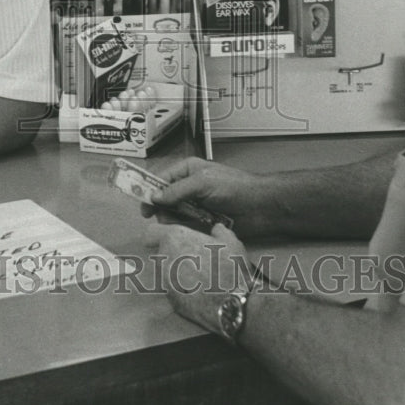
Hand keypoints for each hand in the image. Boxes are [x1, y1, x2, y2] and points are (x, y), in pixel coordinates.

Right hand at [144, 157, 271, 238]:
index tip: (143, 208)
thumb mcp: (203, 183)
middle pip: (164, 201)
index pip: (161, 180)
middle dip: (163, 211)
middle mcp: (188, 188)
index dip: (149, 192)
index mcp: (187, 171)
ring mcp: (195, 207)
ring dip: (176, 223)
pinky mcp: (203, 223)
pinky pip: (186, 229)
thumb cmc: (234, 187)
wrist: (261, 206)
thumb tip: (153, 197)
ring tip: (187, 224)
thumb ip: (177, 190)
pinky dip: (186, 232)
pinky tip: (192, 233)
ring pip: (173, 217)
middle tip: (164, 220)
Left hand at [144, 220, 253, 333]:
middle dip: (174, 254)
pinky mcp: (171, 301)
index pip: (150, 233)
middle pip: (161, 254)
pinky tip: (201, 291)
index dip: (159, 234)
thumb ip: (220, 232)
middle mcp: (164, 259)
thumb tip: (217, 229)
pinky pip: (175, 290)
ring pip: (167, 273)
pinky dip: (184, 290)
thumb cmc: (230, 267)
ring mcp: (166, 282)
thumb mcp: (231, 242)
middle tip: (195, 257)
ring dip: (179, 272)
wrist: (232, 303)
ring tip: (201, 276)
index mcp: (174, 239)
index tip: (170, 238)